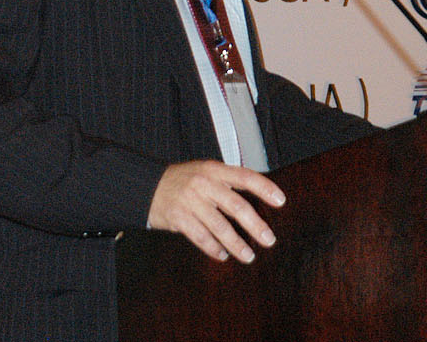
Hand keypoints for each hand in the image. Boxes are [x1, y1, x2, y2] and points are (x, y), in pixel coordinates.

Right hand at [146, 160, 285, 262]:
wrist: (146, 186)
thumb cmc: (181, 181)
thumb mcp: (204, 172)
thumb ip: (226, 182)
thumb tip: (257, 199)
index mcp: (213, 170)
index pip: (245, 176)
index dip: (264, 188)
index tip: (280, 201)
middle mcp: (203, 184)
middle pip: (236, 206)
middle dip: (255, 225)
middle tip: (269, 239)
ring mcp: (190, 201)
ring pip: (220, 226)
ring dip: (237, 244)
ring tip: (249, 255)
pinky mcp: (178, 218)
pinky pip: (201, 237)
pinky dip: (213, 248)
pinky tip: (222, 255)